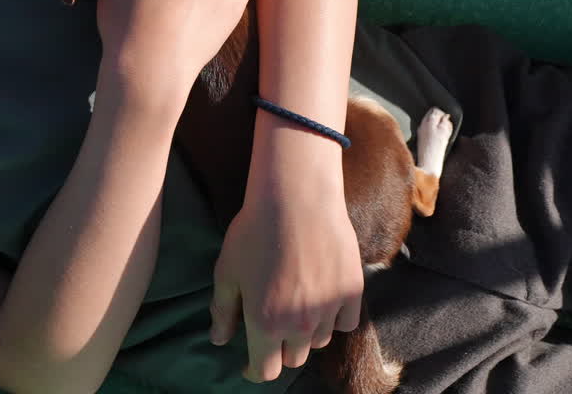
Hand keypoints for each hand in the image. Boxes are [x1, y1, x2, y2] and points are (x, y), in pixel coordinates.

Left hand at [209, 183, 362, 382]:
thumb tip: (218, 340)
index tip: (250, 365)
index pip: (265, 370)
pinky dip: (333, 319)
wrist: (296, 200)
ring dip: (305, 334)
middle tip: (271, 326)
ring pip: (319, 342)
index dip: (255, 370)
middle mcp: (300, 326)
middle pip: (293, 359)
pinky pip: (344, 323)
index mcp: (265, 324)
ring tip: (294, 306)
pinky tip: (321, 299)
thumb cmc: (253, 233)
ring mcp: (329, 310)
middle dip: (279, 349)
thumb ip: (223, 311)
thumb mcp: (227, 272)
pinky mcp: (352, 293)